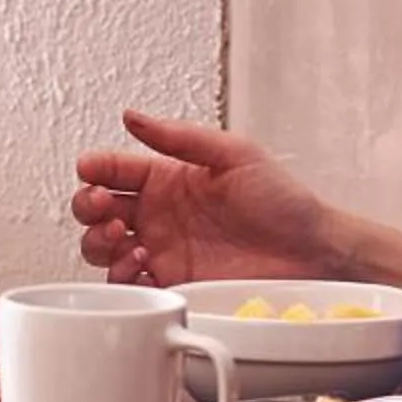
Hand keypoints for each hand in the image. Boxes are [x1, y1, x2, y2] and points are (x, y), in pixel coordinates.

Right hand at [71, 110, 387, 286]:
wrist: (313, 253)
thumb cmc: (284, 202)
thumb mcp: (235, 154)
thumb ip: (181, 138)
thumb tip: (133, 117)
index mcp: (168, 178)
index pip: (115, 168)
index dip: (95, 167)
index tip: (91, 170)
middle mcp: (159, 214)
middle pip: (97, 209)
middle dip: (88, 205)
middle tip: (103, 206)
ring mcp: (162, 250)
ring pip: (102, 247)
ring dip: (97, 241)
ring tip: (120, 237)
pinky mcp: (172, 284)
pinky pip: (128, 284)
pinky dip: (120, 276)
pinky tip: (139, 263)